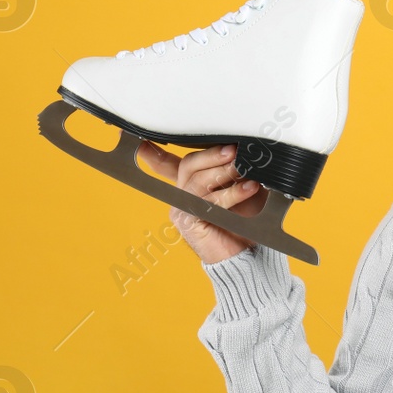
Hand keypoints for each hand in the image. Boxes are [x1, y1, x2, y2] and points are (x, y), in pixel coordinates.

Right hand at [136, 141, 265, 263]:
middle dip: (212, 155)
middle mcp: (181, 195)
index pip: (167, 163)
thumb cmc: (246, 221)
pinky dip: (230, 194)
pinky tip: (248, 188)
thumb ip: (237, 170)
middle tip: (234, 150)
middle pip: (188, 165)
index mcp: (190, 184)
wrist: (249, 256)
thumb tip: (247, 148)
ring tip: (244, 168)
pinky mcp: (189, 223)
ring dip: (224, 172)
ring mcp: (182, 210)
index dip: (153, 150)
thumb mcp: (244, 187)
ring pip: (198, 181)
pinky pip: (208, 203)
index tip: (143, 136)